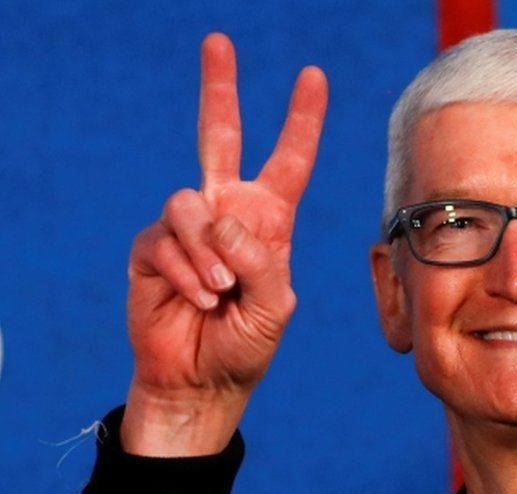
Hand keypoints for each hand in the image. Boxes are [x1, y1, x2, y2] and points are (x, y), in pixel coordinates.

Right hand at [121, 33, 326, 455]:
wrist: (202, 379)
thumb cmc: (246, 342)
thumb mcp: (274, 304)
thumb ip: (259, 260)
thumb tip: (222, 219)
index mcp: (268, 221)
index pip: (288, 160)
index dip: (301, 120)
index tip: (312, 77)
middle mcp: (227, 212)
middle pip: (220, 137)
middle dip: (220, 89)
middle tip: (219, 41)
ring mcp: (188, 227)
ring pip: (191, 201)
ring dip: (209, 252)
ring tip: (221, 292)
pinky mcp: (152, 246)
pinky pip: (168, 238)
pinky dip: (189, 273)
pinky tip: (199, 299)